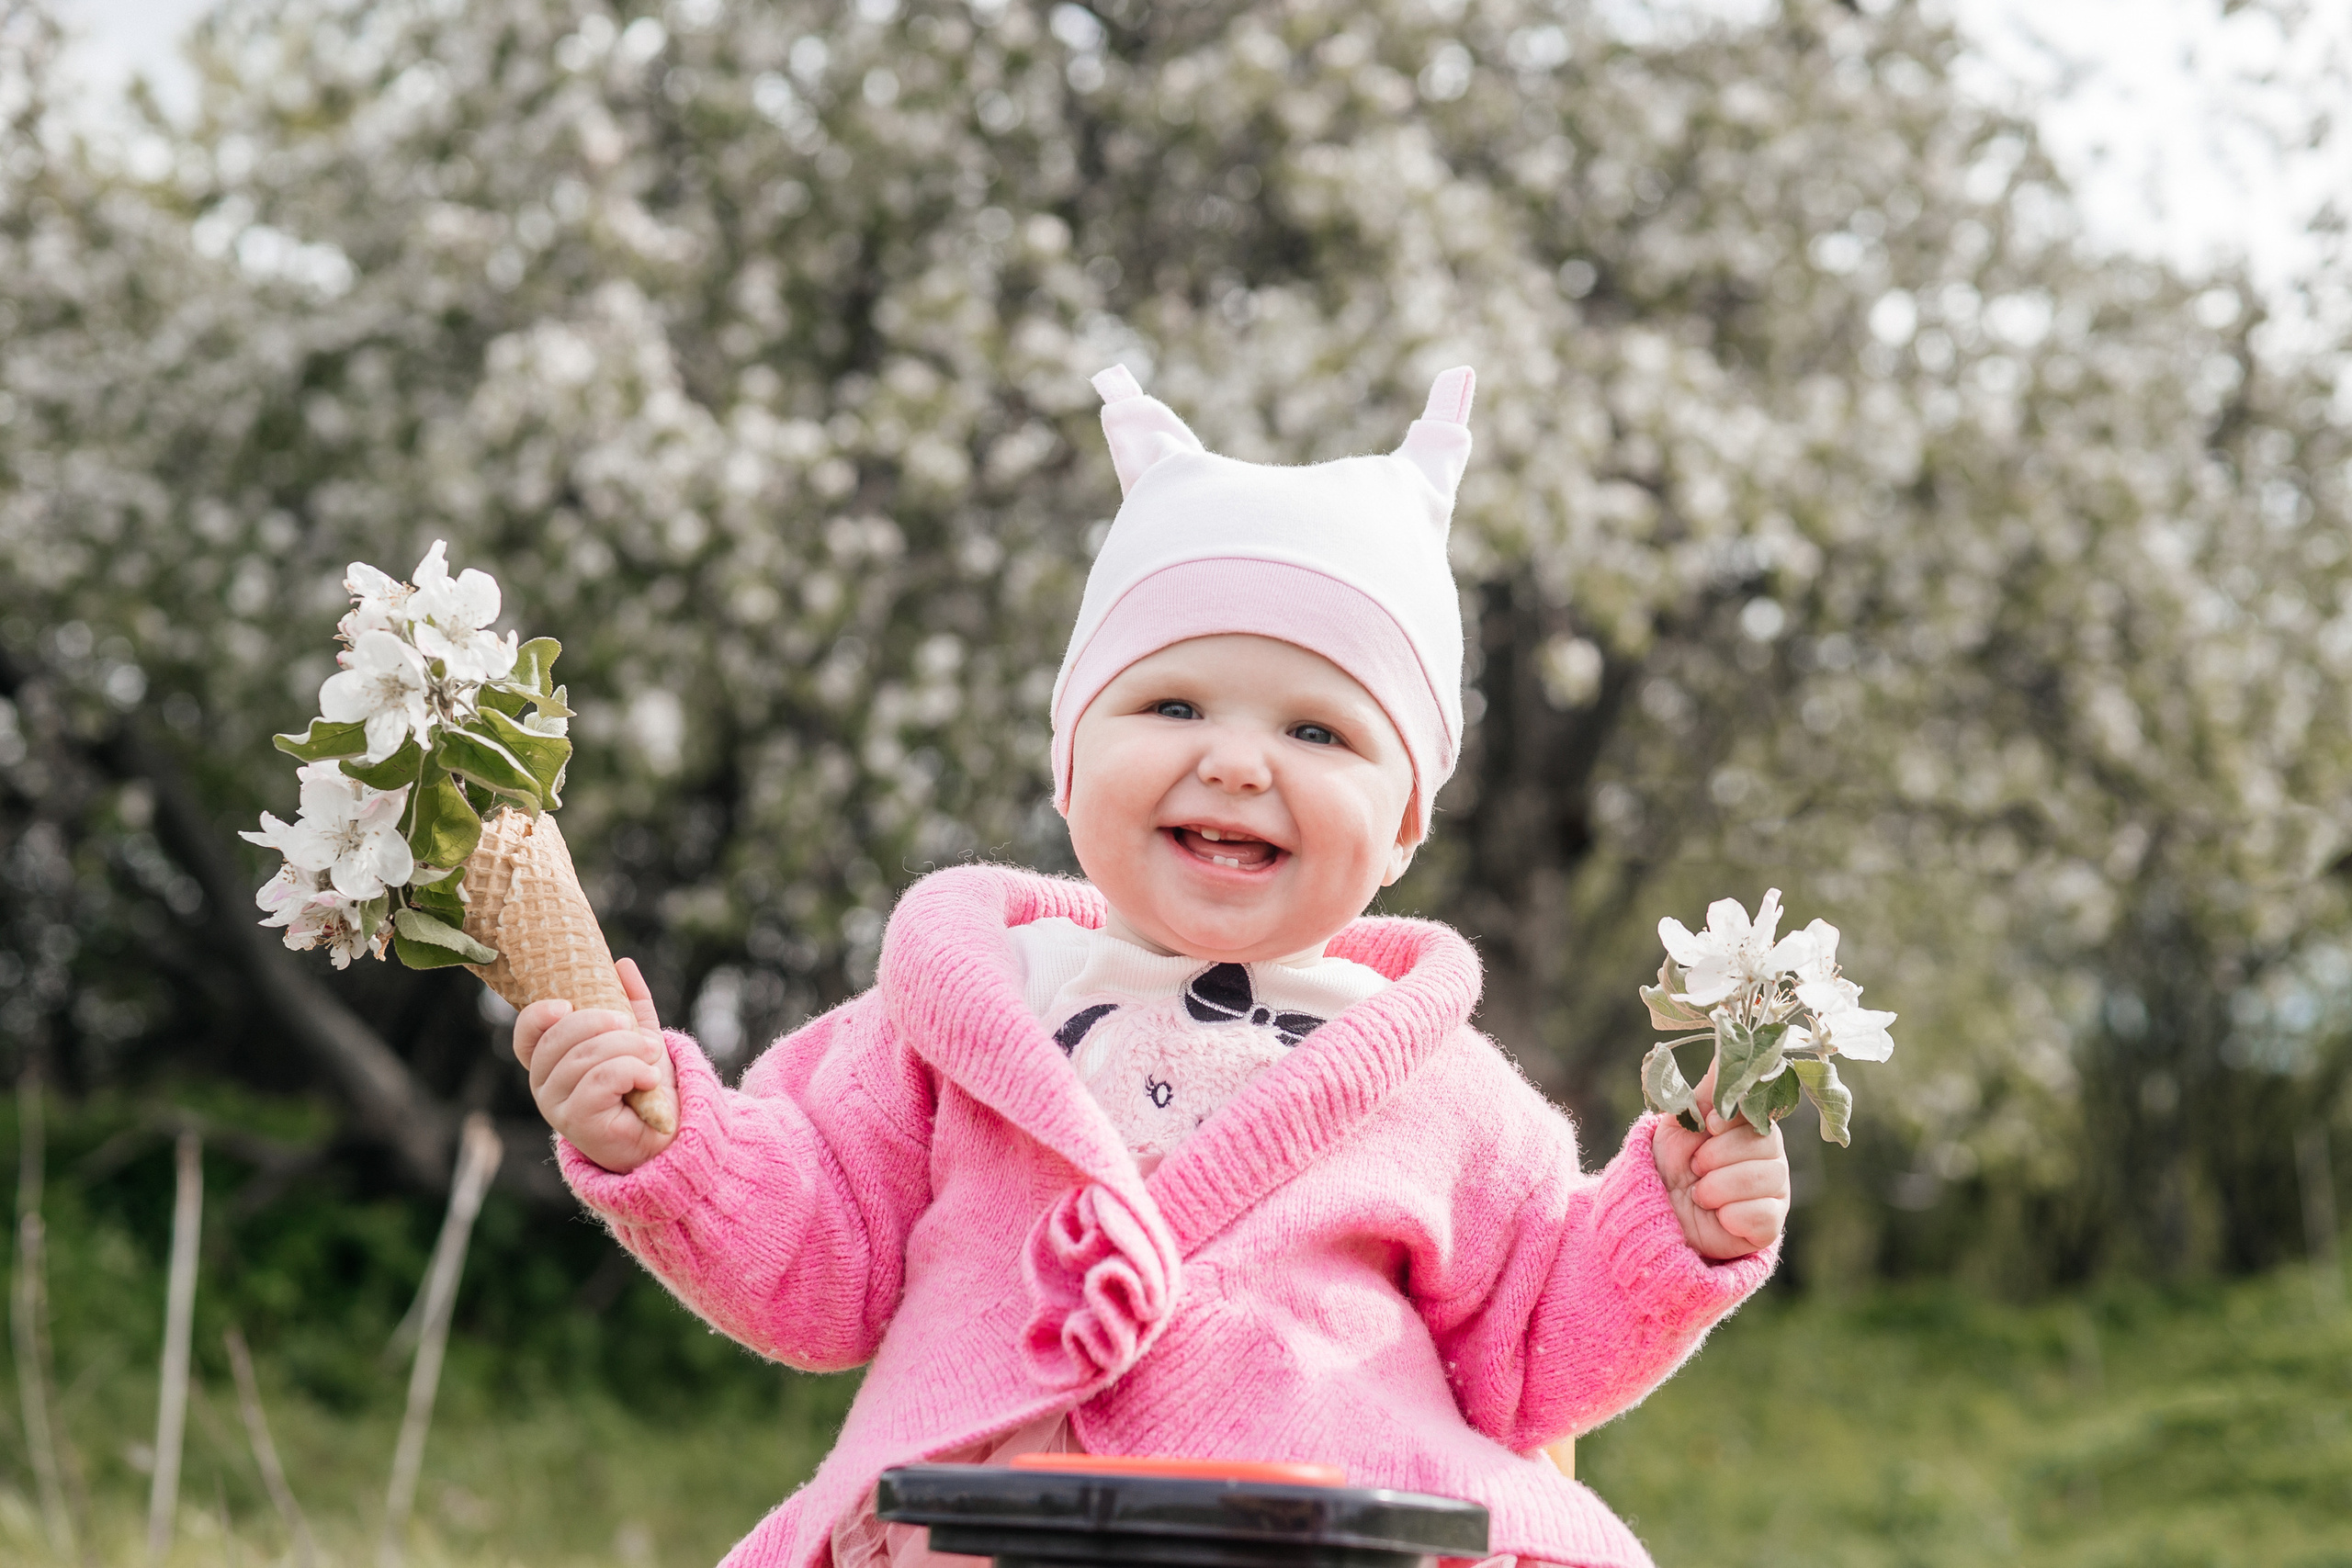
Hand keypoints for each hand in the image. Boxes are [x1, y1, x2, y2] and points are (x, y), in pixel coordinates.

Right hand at [513, 957, 676, 1174]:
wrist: (667, 1131)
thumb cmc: (646, 1086)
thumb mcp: (639, 1036)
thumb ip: (630, 1002)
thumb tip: (622, 964)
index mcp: (552, 1061)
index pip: (527, 1034)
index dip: (539, 1015)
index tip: (566, 1004)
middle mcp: (544, 1084)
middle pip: (559, 1037)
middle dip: (603, 1023)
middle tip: (633, 1029)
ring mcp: (556, 1106)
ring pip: (584, 1057)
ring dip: (628, 1048)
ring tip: (651, 1058)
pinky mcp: (577, 1123)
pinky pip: (601, 1079)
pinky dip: (632, 1070)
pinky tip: (648, 1080)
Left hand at [1651, 1063, 1789, 1259]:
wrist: (1657, 1213)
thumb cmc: (1669, 1163)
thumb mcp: (1682, 1121)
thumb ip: (1709, 1090)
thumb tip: (1727, 1043)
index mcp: (1750, 1126)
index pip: (1762, 1110)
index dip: (1733, 1119)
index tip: (1710, 1126)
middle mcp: (1769, 1155)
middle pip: (1766, 1144)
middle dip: (1717, 1157)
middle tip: (1695, 1167)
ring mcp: (1773, 1191)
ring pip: (1767, 1179)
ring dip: (1719, 1187)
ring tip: (1700, 1194)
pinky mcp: (1769, 1225)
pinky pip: (1764, 1215)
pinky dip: (1731, 1216)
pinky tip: (1718, 1216)